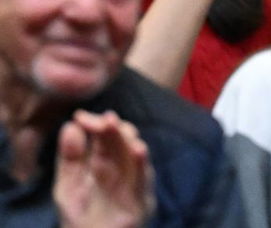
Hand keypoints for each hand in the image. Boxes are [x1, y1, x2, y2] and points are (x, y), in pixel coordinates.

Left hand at [53, 110, 154, 227]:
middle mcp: (121, 167)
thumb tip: (70, 125)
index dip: (94, 124)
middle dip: (112, 128)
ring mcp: (132, 182)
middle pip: (120, 142)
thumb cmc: (80, 215)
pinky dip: (141, 165)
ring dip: (127, 140)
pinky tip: (138, 150)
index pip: (103, 135)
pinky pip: (142, 180)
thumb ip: (69, 158)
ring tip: (117, 127)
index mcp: (104, 160)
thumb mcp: (67, 185)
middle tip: (104, 118)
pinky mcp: (141, 199)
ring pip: (134, 155)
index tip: (80, 116)